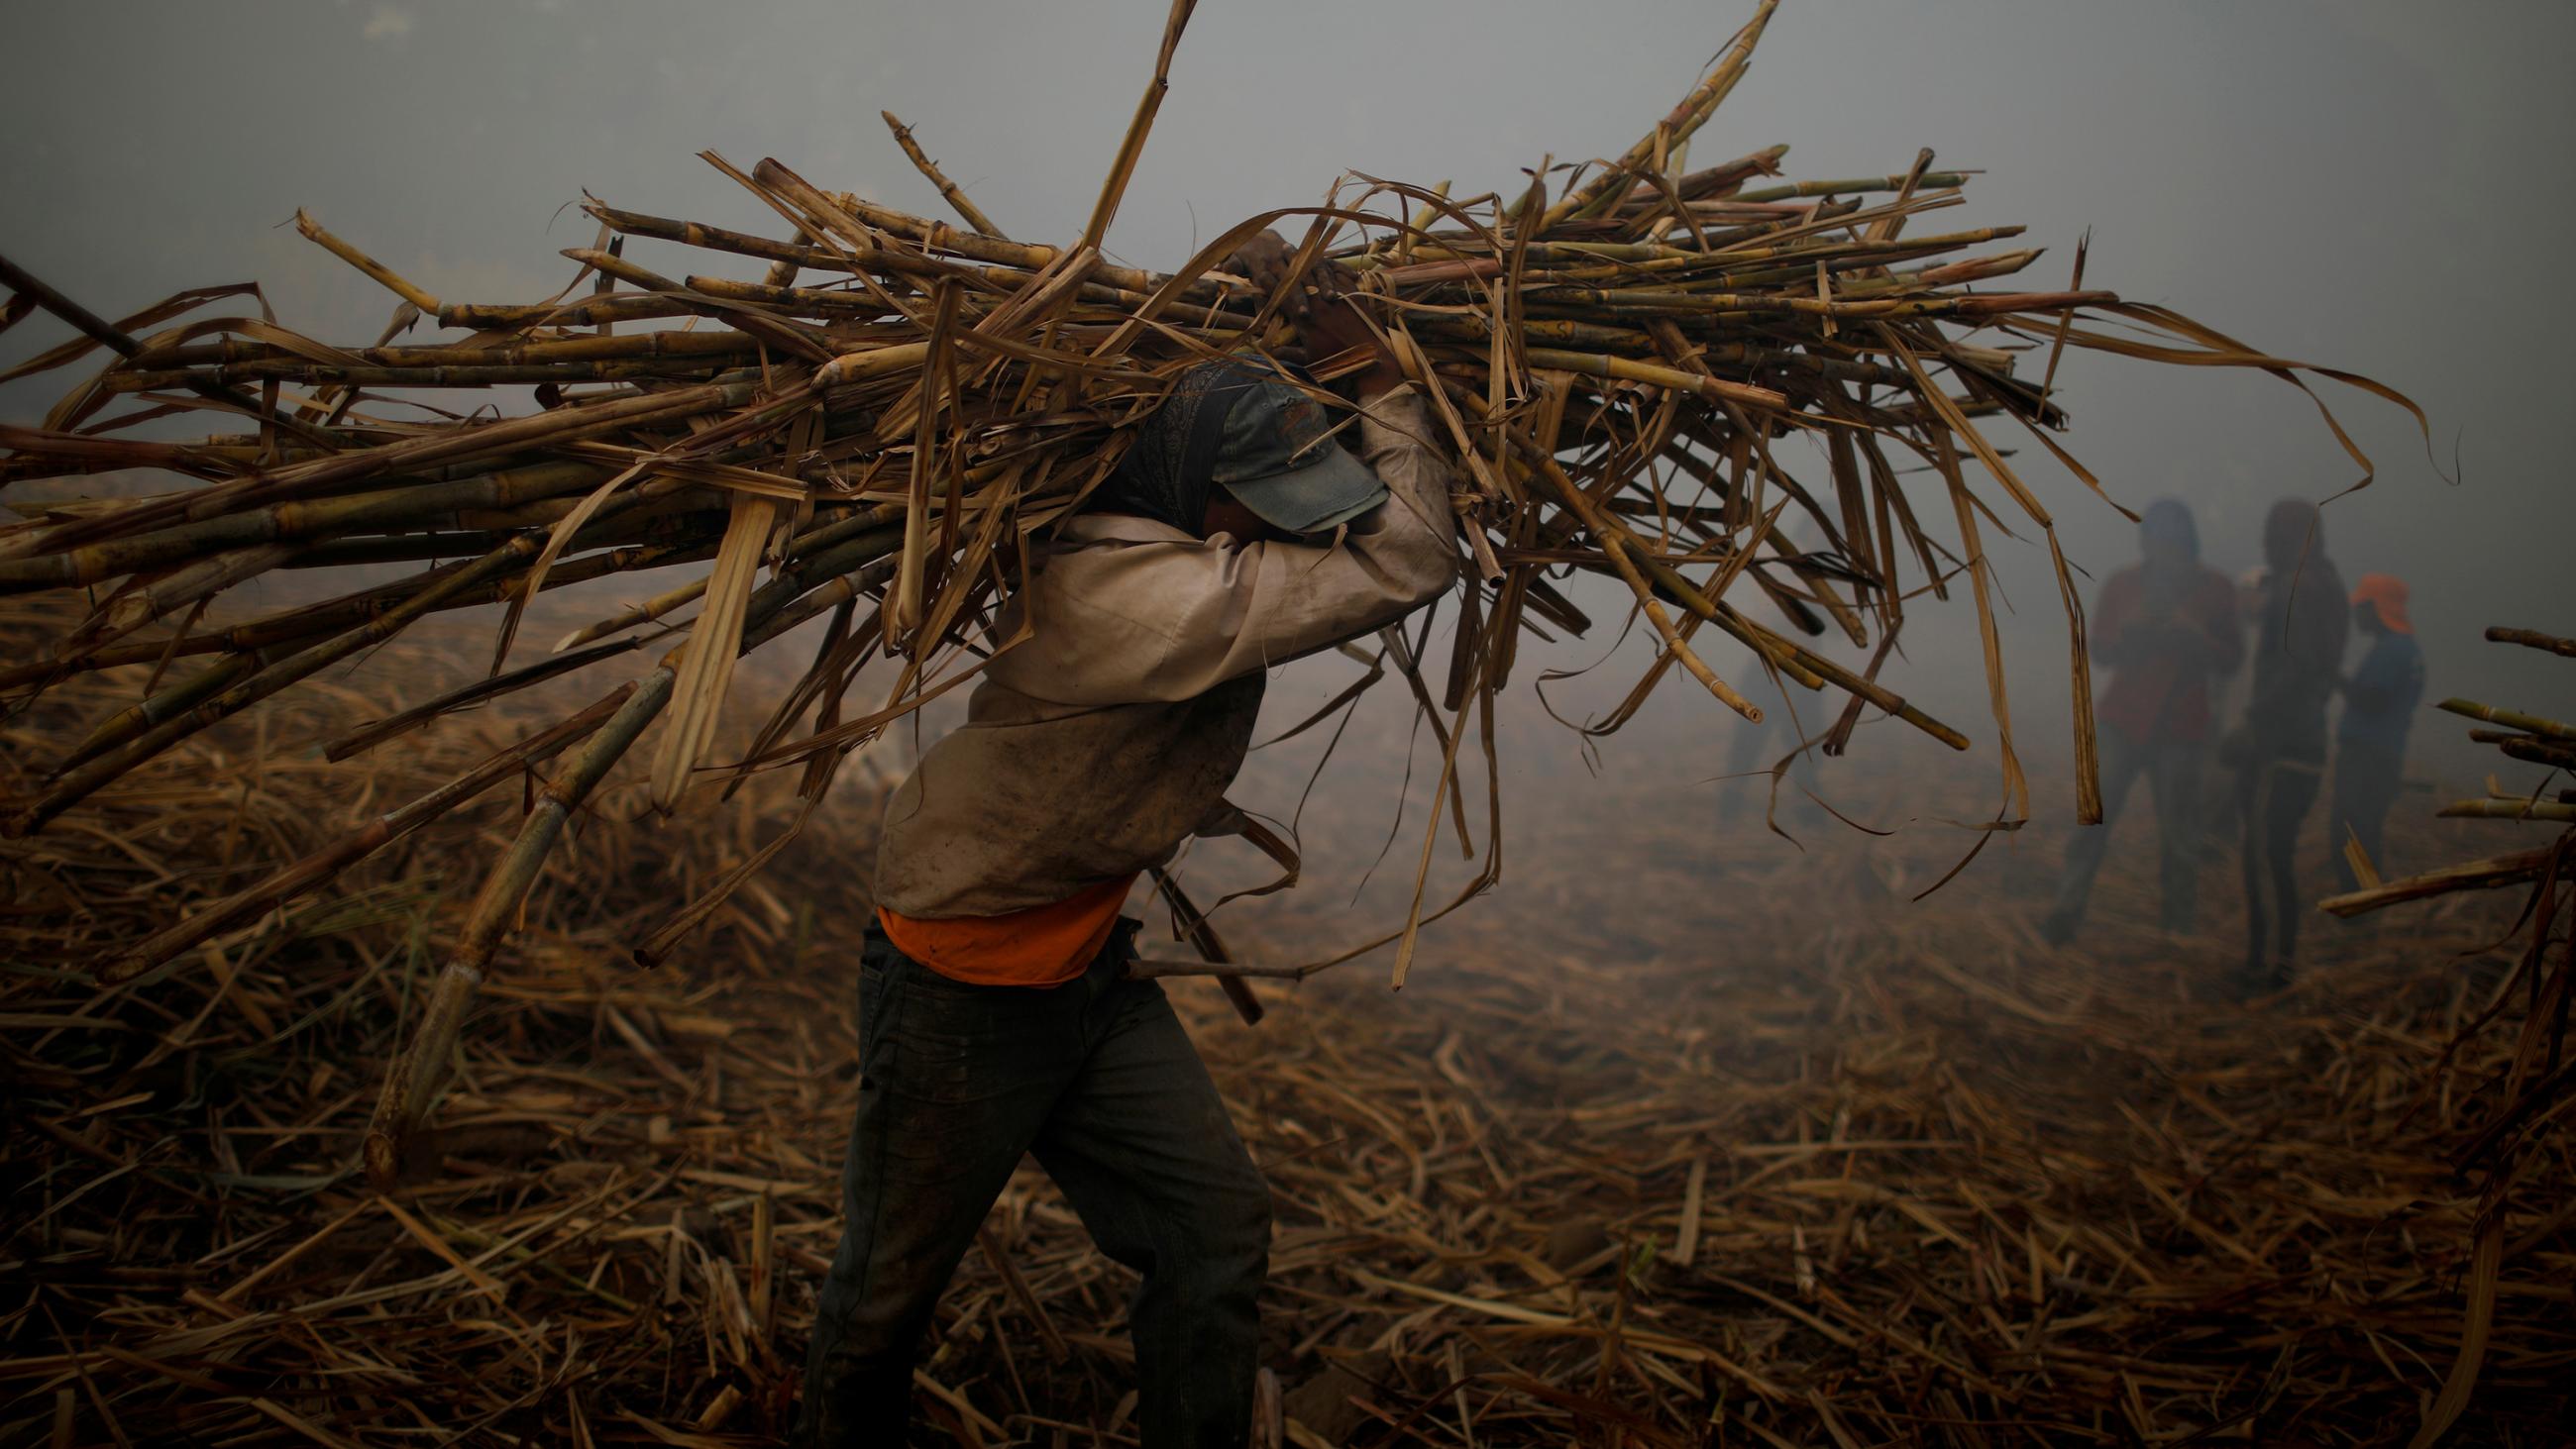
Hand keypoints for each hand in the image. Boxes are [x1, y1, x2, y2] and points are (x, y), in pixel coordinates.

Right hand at [1225, 230, 1396, 383]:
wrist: (1372, 356)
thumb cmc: (1338, 362)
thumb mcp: (1310, 361)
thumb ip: (1288, 354)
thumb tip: (1269, 351)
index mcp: (1305, 317)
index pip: (1281, 295)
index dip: (1270, 284)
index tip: (1261, 274)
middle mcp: (1317, 301)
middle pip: (1297, 276)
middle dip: (1286, 262)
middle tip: (1277, 249)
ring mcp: (1335, 294)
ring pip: (1316, 270)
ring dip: (1304, 257)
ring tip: (1295, 248)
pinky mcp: (1351, 291)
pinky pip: (1337, 272)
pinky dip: (1328, 265)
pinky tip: (1322, 258)